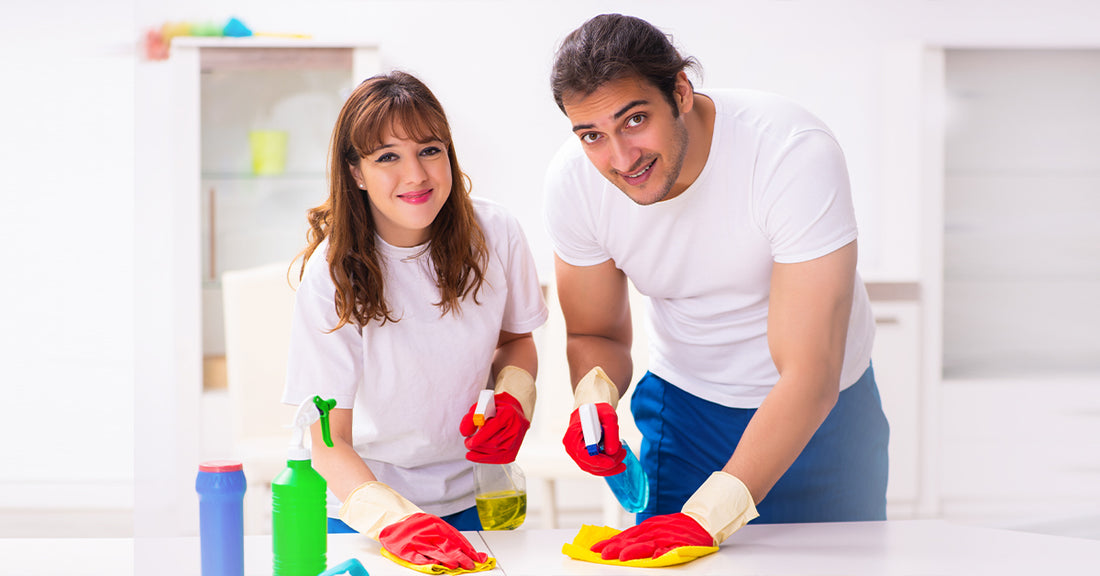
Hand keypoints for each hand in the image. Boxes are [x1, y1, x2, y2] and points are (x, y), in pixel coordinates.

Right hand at [378, 512, 486, 569]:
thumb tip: (468, 550)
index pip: (457, 538)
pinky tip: (436, 566)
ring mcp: (416, 541)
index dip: (468, 549)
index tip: (477, 557)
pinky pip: (418, 558)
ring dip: (447, 560)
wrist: (395, 522)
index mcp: (436, 524)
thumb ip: (450, 537)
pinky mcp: (405, 550)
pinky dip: (427, 562)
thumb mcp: (435, 525)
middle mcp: (427, 531)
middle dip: (461, 557)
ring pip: (435, 552)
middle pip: (448, 546)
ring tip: (456, 566)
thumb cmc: (418, 525)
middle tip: (470, 565)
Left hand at [459, 392, 529, 463]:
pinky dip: (483, 458)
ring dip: (478, 451)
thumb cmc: (496, 410)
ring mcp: (516, 442)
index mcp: (509, 413)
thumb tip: (465, 432)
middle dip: (477, 445)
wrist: (513, 415)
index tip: (468, 440)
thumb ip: (472, 417)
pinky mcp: (513, 453)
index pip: (495, 426)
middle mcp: (515, 428)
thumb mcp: (482, 406)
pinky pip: (496, 459)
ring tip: (471, 446)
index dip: (480, 436)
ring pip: (494, 452)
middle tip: (467, 442)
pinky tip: (474, 456)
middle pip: (494, 442)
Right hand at [562, 402, 625, 475]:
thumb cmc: (599, 409)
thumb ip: (611, 432)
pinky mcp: (583, 456)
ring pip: (593, 468)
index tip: (613, 462)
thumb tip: (611, 452)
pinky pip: (595, 465)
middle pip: (589, 465)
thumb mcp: (609, 415)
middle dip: (608, 464)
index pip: (583, 455)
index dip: (599, 462)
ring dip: (610, 465)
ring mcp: (576, 453)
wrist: (592, 408)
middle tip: (623, 453)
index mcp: (572, 435)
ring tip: (622, 452)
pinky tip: (618, 456)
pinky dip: (607, 464)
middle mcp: (571, 447)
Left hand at [591, 513, 713, 560]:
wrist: (699, 521)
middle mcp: (653, 531)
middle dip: (616, 548)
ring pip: (647, 544)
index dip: (609, 542)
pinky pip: (669, 549)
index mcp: (646, 528)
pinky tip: (654, 558)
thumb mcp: (653, 527)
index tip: (594, 549)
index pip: (624, 535)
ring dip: (634, 551)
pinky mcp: (678, 543)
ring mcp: (665, 537)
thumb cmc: (674, 526)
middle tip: (602, 555)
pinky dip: (662, 553)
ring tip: (623, 558)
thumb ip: (638, 536)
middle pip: (632, 540)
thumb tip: (619, 544)